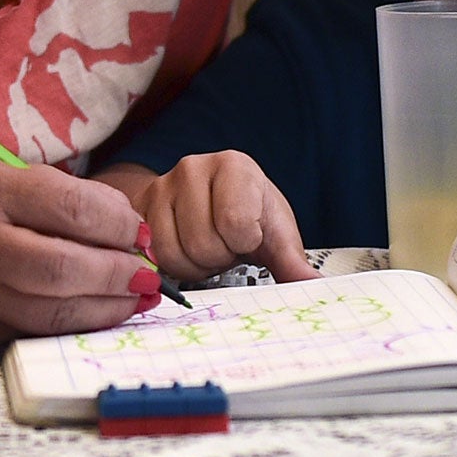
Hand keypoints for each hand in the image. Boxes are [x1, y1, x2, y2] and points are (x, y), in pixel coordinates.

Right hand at [0, 154, 157, 350]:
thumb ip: (60, 197)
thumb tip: (129, 229)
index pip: (68, 207)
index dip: (117, 223)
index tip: (140, 232)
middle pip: (60, 268)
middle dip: (116, 274)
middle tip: (148, 275)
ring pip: (48, 312)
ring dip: (105, 308)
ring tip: (136, 298)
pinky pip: (28, 333)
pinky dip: (72, 326)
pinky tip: (99, 314)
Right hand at [99, 155, 318, 283]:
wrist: (210, 201)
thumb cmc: (250, 215)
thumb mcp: (277, 235)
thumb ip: (294, 264)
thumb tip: (317, 290)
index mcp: (235, 166)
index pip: (236, 222)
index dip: (246, 243)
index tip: (249, 234)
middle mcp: (194, 167)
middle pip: (203, 243)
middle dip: (220, 257)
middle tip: (226, 244)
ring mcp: (161, 185)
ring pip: (174, 253)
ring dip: (195, 264)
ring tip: (208, 245)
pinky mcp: (139, 208)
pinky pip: (152, 256)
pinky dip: (172, 265)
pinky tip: (186, 248)